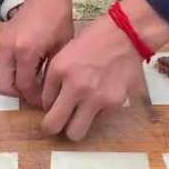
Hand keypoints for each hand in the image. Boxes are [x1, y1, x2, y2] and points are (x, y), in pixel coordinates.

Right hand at [0, 0, 72, 105]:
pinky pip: (3, 64)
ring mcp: (1, 44)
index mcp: (26, 52)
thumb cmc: (58, 18)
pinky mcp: (0, 40)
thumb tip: (49, 94)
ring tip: (34, 79)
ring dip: (15, 82)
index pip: (24, 87)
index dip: (34, 98)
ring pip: (1, 76)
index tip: (45, 101)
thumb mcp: (61, 48)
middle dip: (19, 94)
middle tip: (35, 93)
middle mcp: (8, 49)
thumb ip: (51, 73)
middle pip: (4, 87)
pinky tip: (31, 65)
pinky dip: (14, 70)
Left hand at [41, 0, 168, 140]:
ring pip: (76, 133)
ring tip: (79, 115)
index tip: (52, 106)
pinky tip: (99, 98)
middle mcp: (76, 87)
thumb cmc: (94, 41)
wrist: (125, 36)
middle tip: (58, 123)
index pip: (43, 103)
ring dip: (74, 127)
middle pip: (54, 126)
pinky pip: (97, 121)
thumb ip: (54, 79)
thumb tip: (49, 104)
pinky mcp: (114, 104)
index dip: (47, 106)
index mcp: (60, 71)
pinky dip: (95, 115)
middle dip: (53, 128)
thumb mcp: (65, 54)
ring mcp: (96, 97)